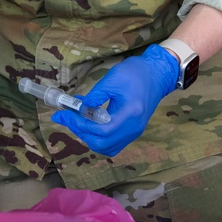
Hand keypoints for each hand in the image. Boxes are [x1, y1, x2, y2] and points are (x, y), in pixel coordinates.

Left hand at [51, 44, 177, 156]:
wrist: (157, 75)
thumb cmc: (135, 73)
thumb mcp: (112, 79)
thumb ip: (95, 96)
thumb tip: (79, 109)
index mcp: (129, 115)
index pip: (101, 130)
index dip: (80, 124)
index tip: (64, 114)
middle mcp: (133, 129)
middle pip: (102, 143)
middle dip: (80, 131)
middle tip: (66, 117)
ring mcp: (134, 132)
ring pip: (106, 147)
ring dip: (87, 136)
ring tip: (75, 119)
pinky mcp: (132, 131)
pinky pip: (112, 143)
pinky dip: (97, 137)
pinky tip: (87, 123)